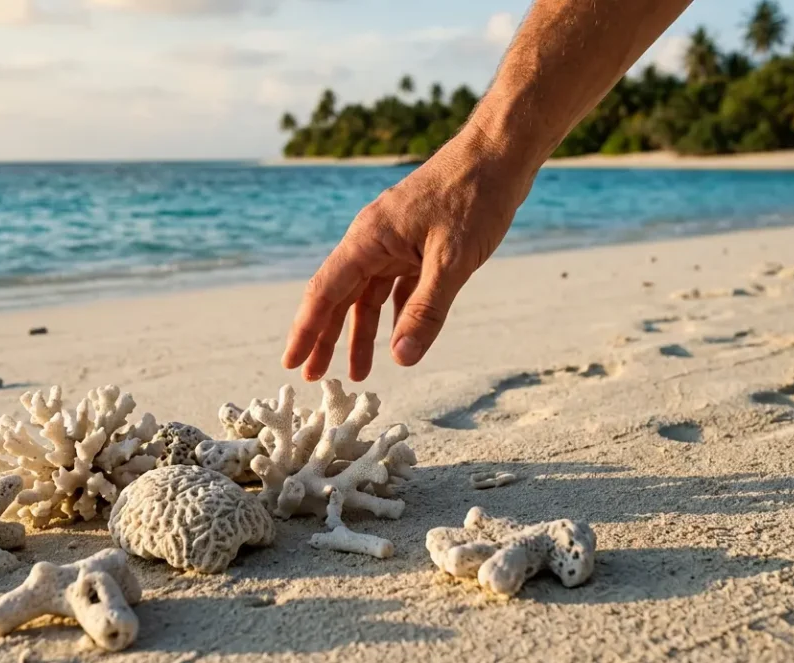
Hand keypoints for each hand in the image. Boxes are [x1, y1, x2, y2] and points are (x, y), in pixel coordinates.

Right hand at [281, 125, 535, 381]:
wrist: (501, 152)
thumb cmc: (475, 197)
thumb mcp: (452, 260)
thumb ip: (426, 310)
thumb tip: (401, 358)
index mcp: (369, 239)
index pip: (325, 292)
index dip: (307, 331)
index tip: (292, 363)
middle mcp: (373, 239)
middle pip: (340, 296)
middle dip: (327, 338)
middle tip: (316, 378)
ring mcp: (395, 240)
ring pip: (368, 293)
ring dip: (361, 331)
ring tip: (358, 372)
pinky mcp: (417, 241)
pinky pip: (395, 284)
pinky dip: (392, 312)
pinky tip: (396, 336)